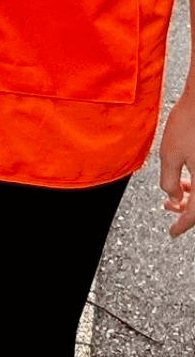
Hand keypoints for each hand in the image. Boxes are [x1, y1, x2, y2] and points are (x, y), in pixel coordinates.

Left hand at [159, 85, 194, 236]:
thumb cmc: (188, 124)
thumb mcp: (169, 154)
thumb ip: (169, 181)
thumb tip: (172, 197)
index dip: (182, 225)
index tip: (172, 232)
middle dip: (184, 209)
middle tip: (167, 208)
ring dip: (190, 195)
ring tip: (173, 193)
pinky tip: (185, 176)